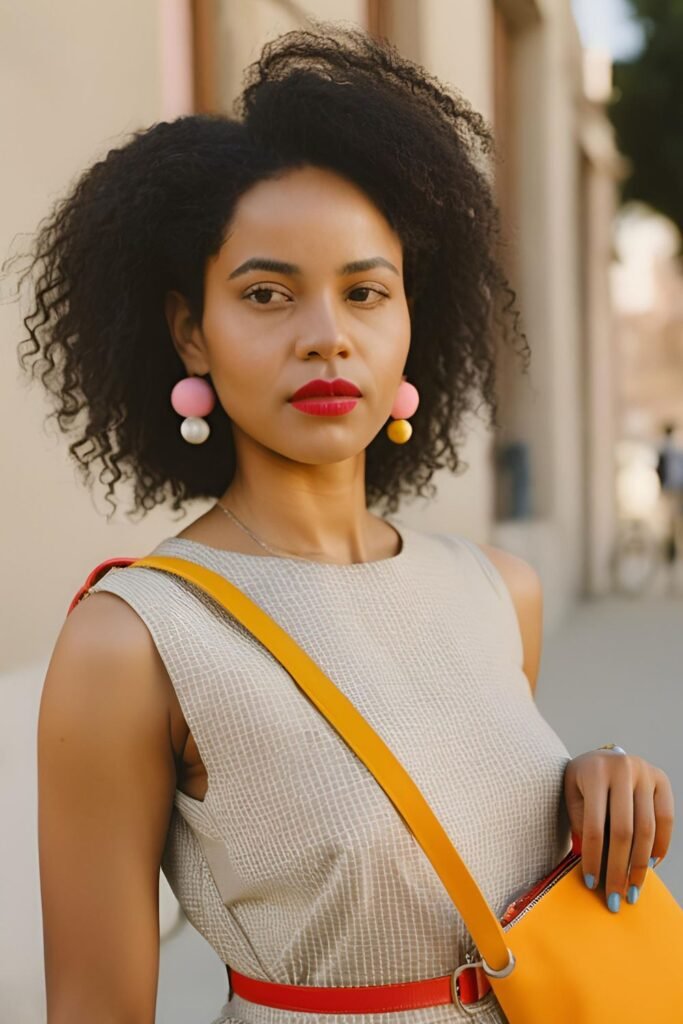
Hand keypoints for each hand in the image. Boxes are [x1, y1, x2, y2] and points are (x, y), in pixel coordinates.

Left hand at [563, 750, 674, 911]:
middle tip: (615, 898)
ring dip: (641, 865)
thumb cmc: (581, 783)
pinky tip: (650, 865)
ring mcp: (645, 772)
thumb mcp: (572, 797)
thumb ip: (583, 825)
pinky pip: (666, 819)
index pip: (594, 825)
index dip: (593, 858)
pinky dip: (660, 846)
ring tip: (633, 889)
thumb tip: (598, 872)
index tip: (591, 883)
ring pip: (647, 828)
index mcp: (594, 771)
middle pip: (624, 831)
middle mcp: (623, 768)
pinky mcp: (662, 779)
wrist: (600, 757)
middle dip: (619, 869)